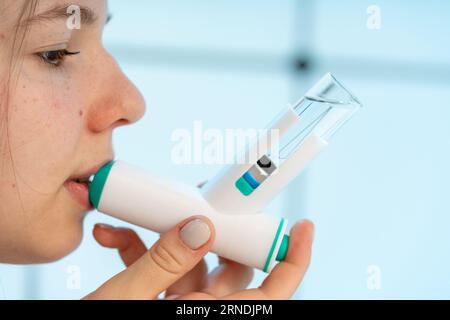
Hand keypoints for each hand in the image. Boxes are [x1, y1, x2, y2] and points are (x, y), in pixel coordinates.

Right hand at [86, 217, 313, 299]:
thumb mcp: (128, 299)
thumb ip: (164, 262)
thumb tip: (201, 226)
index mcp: (208, 319)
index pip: (274, 292)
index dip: (294, 260)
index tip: (303, 227)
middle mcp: (200, 312)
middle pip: (230, 263)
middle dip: (216, 228)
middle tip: (204, 201)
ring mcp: (178, 304)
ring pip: (191, 258)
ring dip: (165, 233)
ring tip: (144, 215)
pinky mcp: (155, 296)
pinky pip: (160, 265)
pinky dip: (139, 247)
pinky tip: (113, 236)